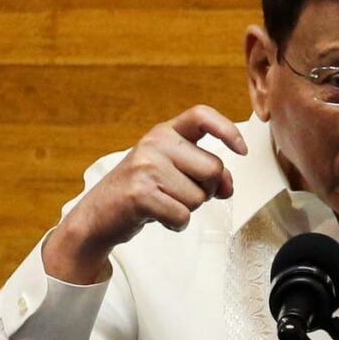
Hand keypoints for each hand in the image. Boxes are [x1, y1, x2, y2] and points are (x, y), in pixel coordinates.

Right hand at [43, 105, 247, 283]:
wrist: (97, 216)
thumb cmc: (141, 190)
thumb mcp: (172, 171)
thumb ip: (204, 172)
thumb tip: (228, 187)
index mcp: (165, 132)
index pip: (202, 115)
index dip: (227, 130)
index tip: (241, 150)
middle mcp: (155, 143)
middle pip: (214, 169)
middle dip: (206, 189)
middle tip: (179, 193)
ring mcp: (146, 166)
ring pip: (200, 196)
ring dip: (187, 208)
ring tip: (163, 203)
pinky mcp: (140, 194)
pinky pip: (182, 215)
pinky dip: (176, 224)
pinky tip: (158, 217)